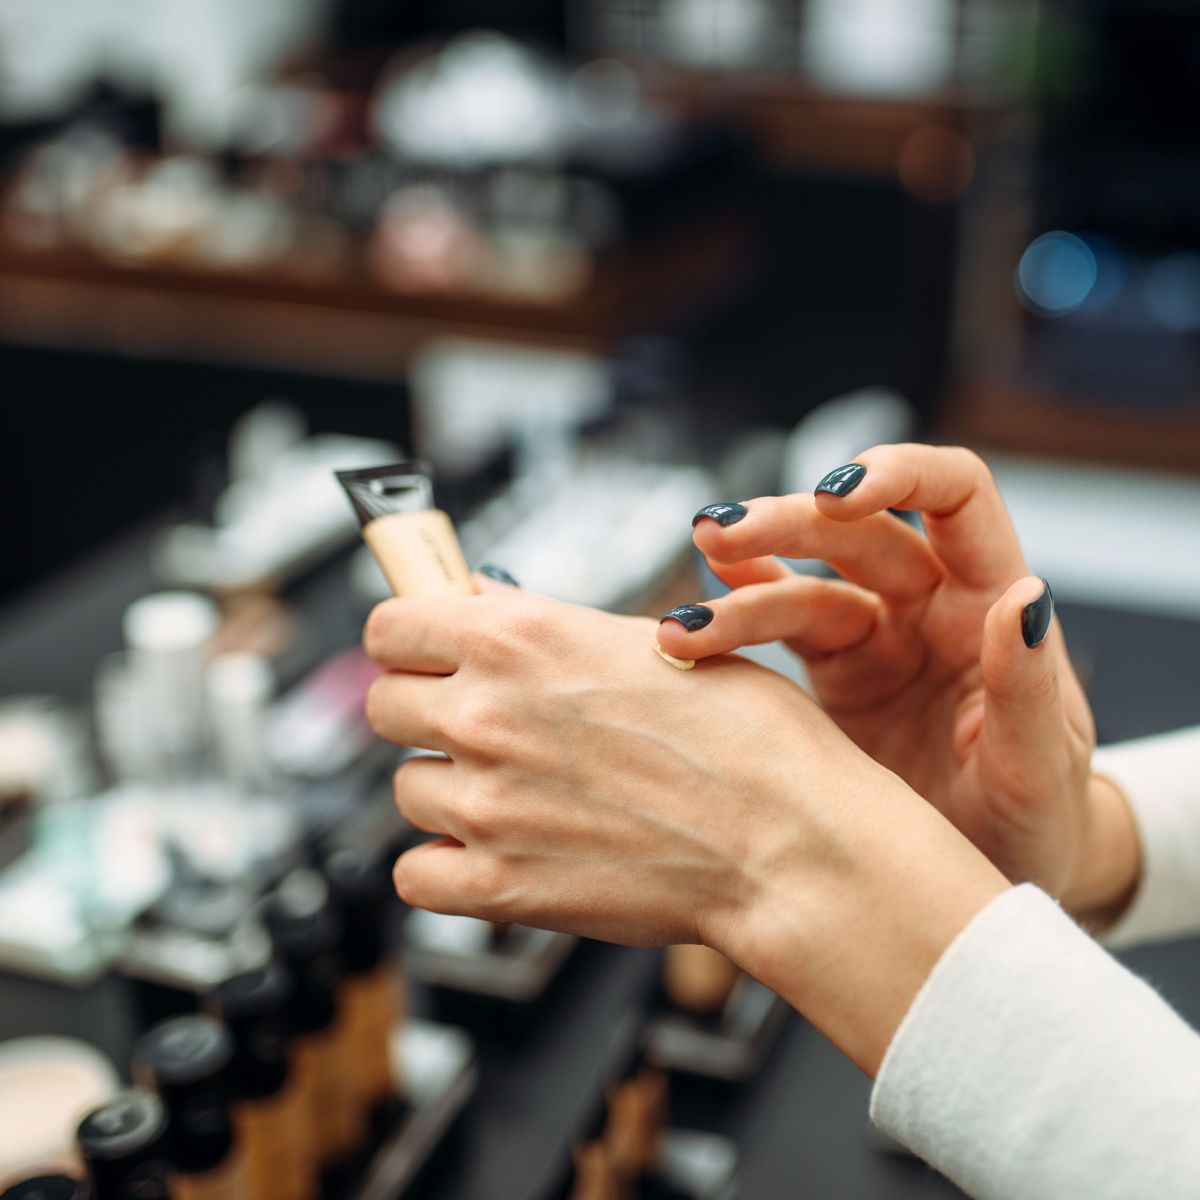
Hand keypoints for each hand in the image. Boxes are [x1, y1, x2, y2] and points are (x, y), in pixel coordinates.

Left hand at [363, 588, 1006, 1071]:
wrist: (791, 841)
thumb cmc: (748, 737)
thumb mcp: (652, 641)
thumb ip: (545, 623)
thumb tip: (478, 603)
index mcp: (519, 638)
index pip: (388, 625)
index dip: (409, 637)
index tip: (426, 650)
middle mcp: (487, 713)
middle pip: (383, 704)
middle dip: (425, 708)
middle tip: (483, 722)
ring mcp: (486, 805)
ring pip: (404, 788)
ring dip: (449, 788)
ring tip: (521, 792)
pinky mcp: (499, 887)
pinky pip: (416, 874)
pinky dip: (447, 866)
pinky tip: (499, 850)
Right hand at [659, 445, 1138, 920]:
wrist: (988, 889)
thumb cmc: (1033, 824)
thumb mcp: (1040, 771)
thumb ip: (1026, 691)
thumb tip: (1025, 596)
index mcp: (989, 604)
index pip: (956, 495)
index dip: (900, 472)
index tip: (836, 493)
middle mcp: (930, 604)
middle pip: (855, 532)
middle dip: (785, 526)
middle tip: (716, 536)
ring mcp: (878, 636)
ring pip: (802, 583)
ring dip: (739, 587)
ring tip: (679, 627)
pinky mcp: (836, 673)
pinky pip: (780, 627)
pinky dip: (735, 614)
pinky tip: (691, 616)